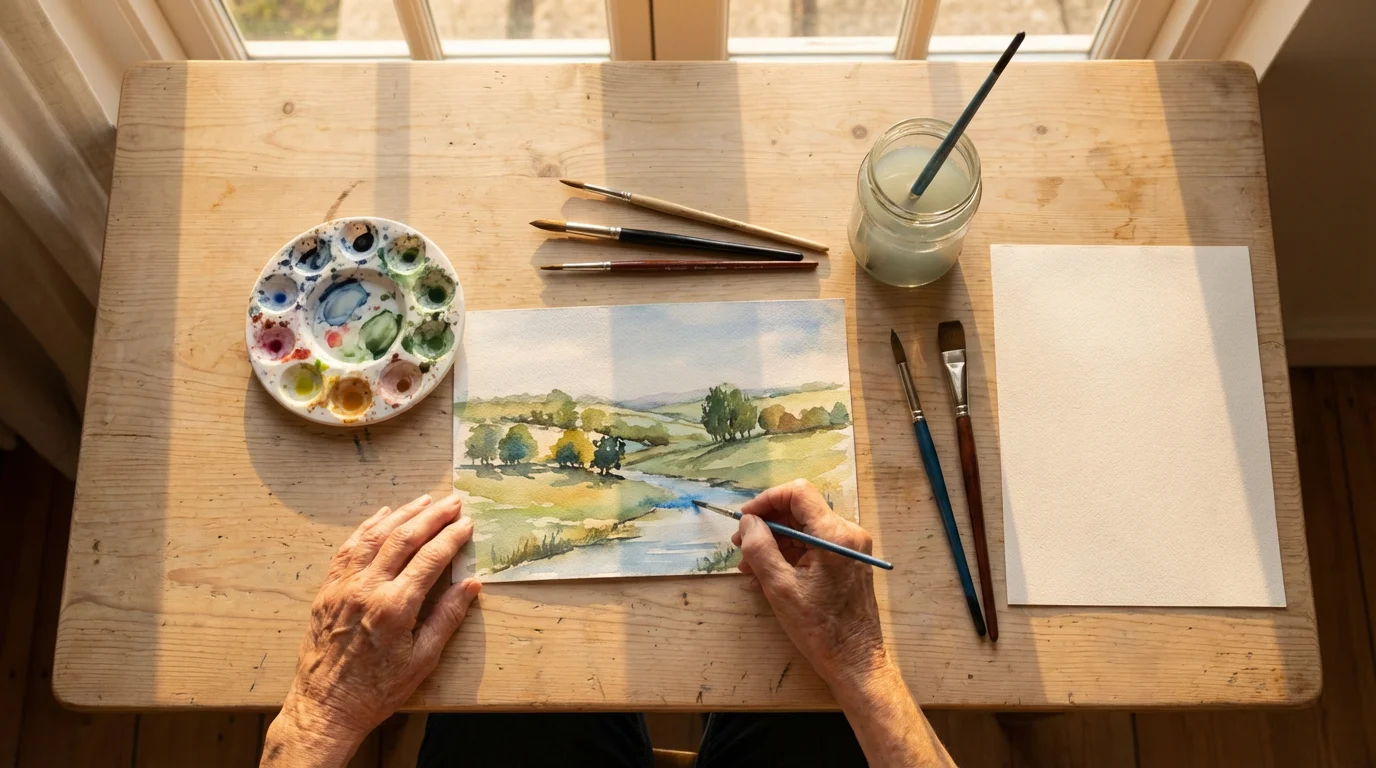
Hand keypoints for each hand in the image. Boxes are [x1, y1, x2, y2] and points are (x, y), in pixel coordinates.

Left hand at [262, 494, 481, 766]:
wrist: (326, 707)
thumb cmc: (378, 689)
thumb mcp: (422, 660)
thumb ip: (447, 617)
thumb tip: (470, 585)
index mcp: (395, 607)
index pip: (430, 558)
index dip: (451, 537)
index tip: (467, 524)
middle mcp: (367, 589)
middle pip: (404, 538)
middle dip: (432, 516)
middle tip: (452, 502)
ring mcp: (343, 586)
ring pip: (375, 536)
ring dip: (402, 514)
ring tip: (423, 500)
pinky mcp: (327, 590)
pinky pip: (348, 548)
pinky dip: (367, 528)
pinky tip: (382, 516)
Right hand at [732, 479, 886, 689]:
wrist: (855, 661)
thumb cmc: (819, 628)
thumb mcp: (780, 587)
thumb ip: (760, 548)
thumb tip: (748, 522)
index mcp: (834, 534)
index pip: (798, 493)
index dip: (767, 500)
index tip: (744, 518)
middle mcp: (847, 534)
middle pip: (800, 512)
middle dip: (767, 525)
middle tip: (739, 546)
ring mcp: (850, 548)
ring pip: (804, 531)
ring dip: (774, 543)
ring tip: (748, 567)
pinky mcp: (847, 563)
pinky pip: (813, 548)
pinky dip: (789, 556)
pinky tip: (766, 576)